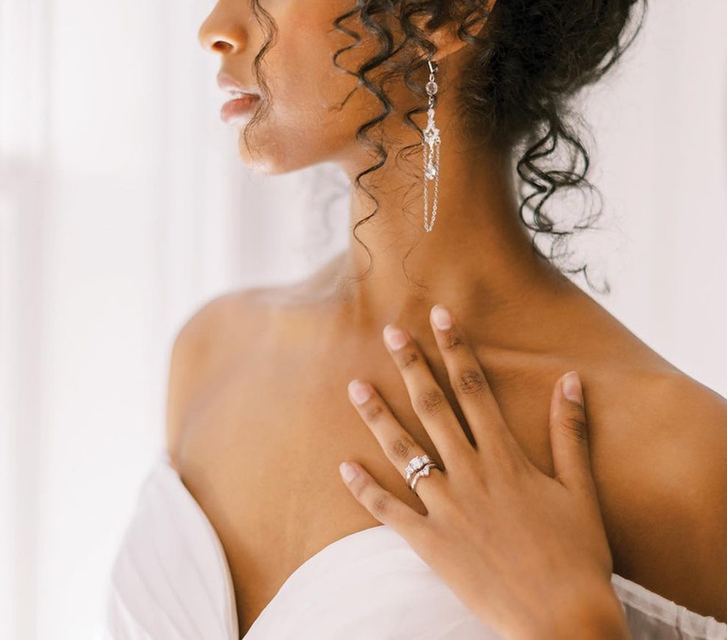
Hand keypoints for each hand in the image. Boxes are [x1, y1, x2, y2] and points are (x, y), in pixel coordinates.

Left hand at [337, 303, 629, 639]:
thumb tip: (570, 380)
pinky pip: (389, 511)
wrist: (564, 623)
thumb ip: (570, 433)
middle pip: (434, 407)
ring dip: (378, 416)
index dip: (455, 348)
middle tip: (390, 333)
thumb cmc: (578, 558)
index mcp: (506, 457)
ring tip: (354, 386)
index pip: (474, 387)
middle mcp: (471, 474)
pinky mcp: (430, 544)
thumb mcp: (580, 490)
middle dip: (411, 365)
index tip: (439, 315)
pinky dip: (365, 489)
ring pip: (404, 451)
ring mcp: (447, 508)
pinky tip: (344, 466)